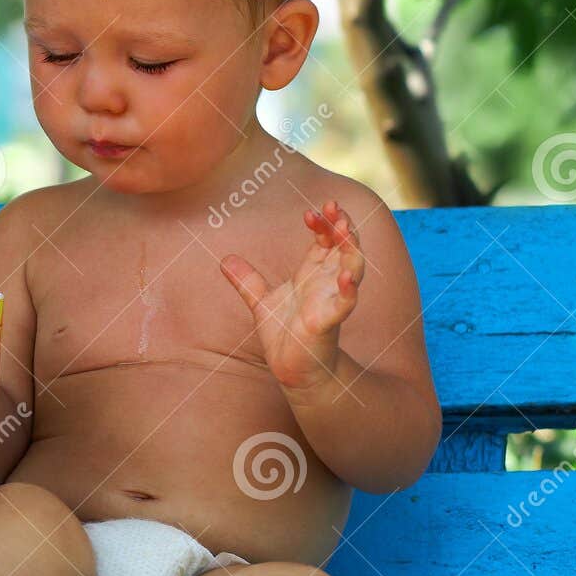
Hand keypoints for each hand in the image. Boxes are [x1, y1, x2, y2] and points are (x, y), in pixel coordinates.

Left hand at [219, 199, 364, 391]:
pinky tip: (347, 278)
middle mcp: (327, 283)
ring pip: (351, 269)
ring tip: (345, 228)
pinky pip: (345, 304)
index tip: (311, 212)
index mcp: (313, 274)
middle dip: (340, 226)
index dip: (322, 224)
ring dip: (350, 249)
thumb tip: (224, 260)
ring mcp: (331, 301)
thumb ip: (246, 280)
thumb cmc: (284, 334)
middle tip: (332, 207)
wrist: (290, 368)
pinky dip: (348, 290)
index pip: (324, 240)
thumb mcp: (260, 301)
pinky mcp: (328, 322)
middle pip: (342, 247)